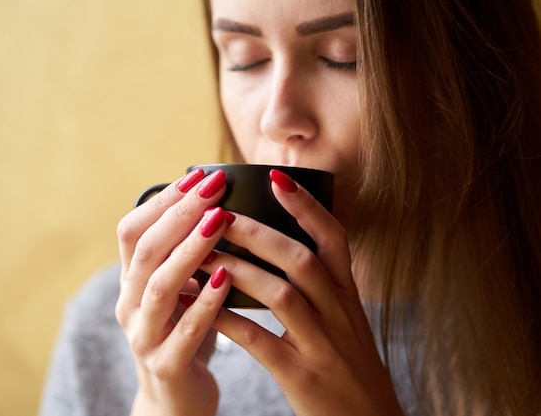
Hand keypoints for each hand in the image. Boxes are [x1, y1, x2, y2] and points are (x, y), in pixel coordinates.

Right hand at [115, 169, 233, 415]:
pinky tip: (227, 278)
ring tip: (219, 221)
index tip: (197, 175)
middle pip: (145, 251)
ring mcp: (144, 337)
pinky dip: (205, 302)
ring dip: (190, 250)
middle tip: (212, 186)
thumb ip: (185, 257)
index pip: (132, 231)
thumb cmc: (184, 335)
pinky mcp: (166, 366)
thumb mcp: (179, 292)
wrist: (175, 402)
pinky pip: (185, 331)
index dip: (163, 201)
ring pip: (159, 287)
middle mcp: (129, 306)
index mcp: (132, 283)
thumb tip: (214, 206)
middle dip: (179, 214)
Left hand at [206, 170, 403, 415]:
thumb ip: (324, 289)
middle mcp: (340, 315)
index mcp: (349, 297)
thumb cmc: (350, 369)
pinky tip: (205, 308)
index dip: (308, 207)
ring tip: (204, 253)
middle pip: (301, 260)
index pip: (335, 240)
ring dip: (239, 270)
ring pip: (280, 294)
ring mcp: (323, 345)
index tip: (277, 178)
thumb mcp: (347, 323)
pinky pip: (261, 341)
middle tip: (222, 212)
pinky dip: (230, 320)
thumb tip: (288, 251)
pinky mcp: (302, 376)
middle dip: (259, 232)